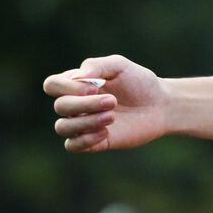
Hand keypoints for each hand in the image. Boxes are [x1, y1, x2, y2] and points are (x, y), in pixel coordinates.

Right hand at [42, 54, 168, 152]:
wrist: (160, 105)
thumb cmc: (139, 82)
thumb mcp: (120, 66)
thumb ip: (97, 65)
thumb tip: (77, 77)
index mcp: (77, 84)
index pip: (52, 85)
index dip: (67, 87)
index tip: (94, 86)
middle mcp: (75, 105)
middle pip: (60, 106)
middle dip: (86, 104)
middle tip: (113, 101)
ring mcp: (83, 124)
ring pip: (62, 128)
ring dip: (86, 122)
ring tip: (112, 116)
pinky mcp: (93, 142)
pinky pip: (72, 146)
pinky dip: (85, 140)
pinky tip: (106, 132)